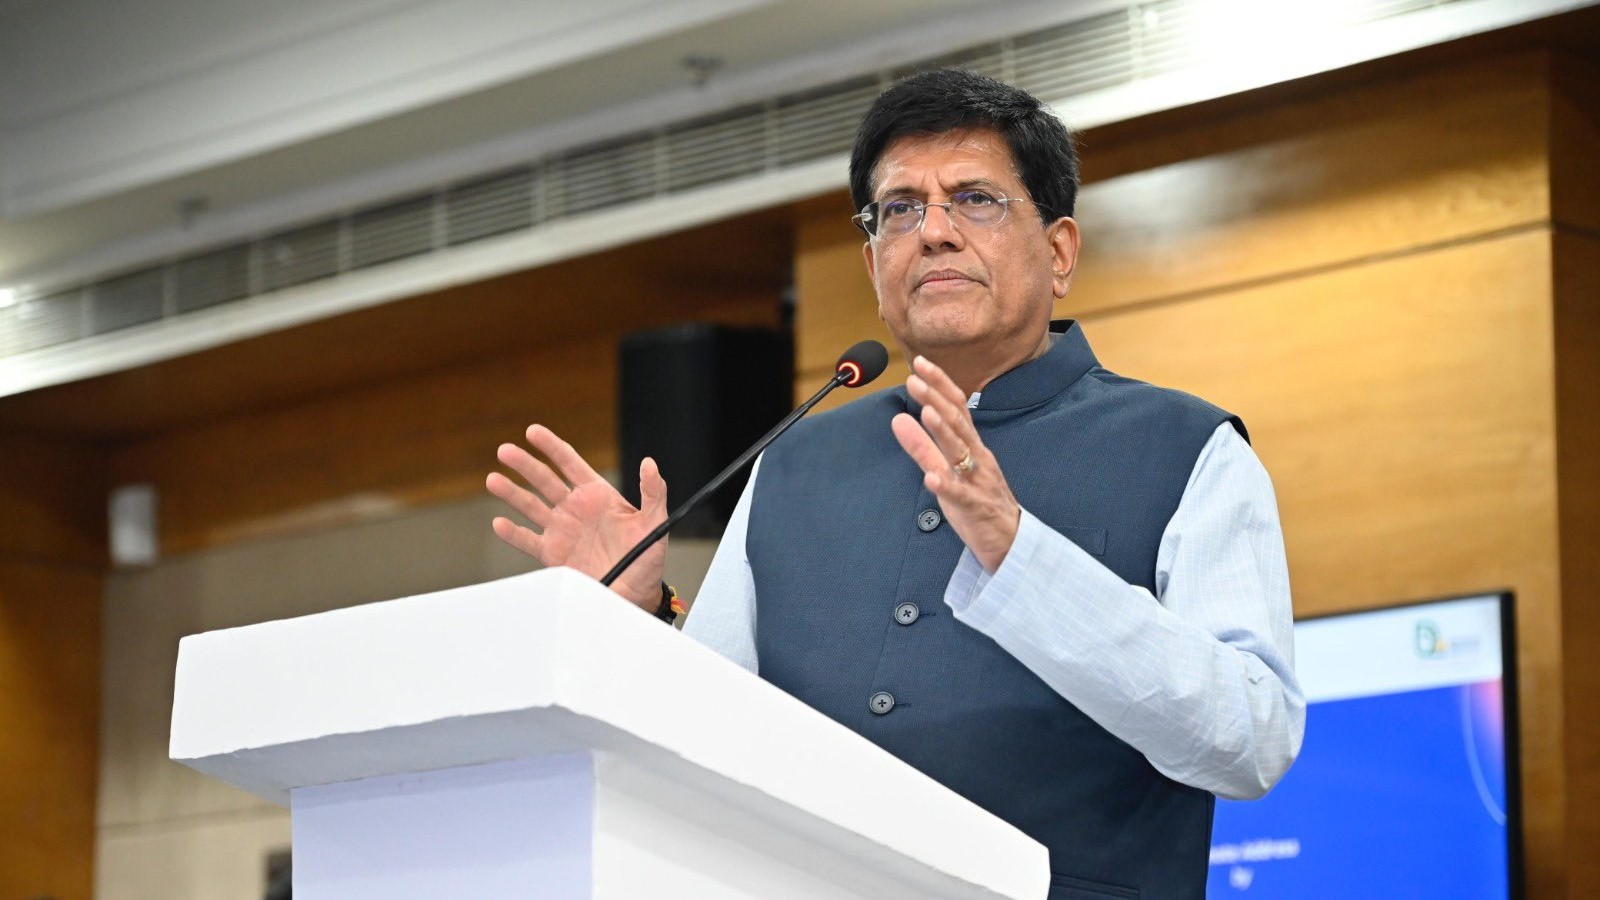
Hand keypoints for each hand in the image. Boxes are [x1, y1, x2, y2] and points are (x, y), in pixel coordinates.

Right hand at [486, 424, 667, 609]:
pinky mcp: (552, 554)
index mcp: (597, 494)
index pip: (570, 463)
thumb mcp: (655, 523)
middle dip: (525, 464)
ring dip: (511, 493)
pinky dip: (513, 533)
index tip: (532, 431)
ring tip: (493, 480)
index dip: (551, 446)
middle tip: (504, 450)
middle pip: (544, 479)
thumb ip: (653, 493)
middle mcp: (575, 508)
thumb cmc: (647, 557)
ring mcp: (561, 530)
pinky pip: (528, 541)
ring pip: (531, 506)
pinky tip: (499, 523)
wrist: (634, 594)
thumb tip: (650, 463)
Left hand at [891, 355, 1019, 572]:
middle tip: (915, 378)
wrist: (1010, 540)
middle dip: (936, 398)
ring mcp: (977, 481)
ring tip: (926, 412)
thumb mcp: (948, 468)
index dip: (939, 384)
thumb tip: (899, 418)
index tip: (919, 362)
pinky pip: (960, 495)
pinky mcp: (974, 507)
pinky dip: (946, 485)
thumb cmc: (977, 500)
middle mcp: (977, 457)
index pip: (957, 407)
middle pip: (957, 423)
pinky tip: (931, 478)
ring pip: (961, 453)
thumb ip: (924, 445)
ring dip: (943, 432)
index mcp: (972, 446)